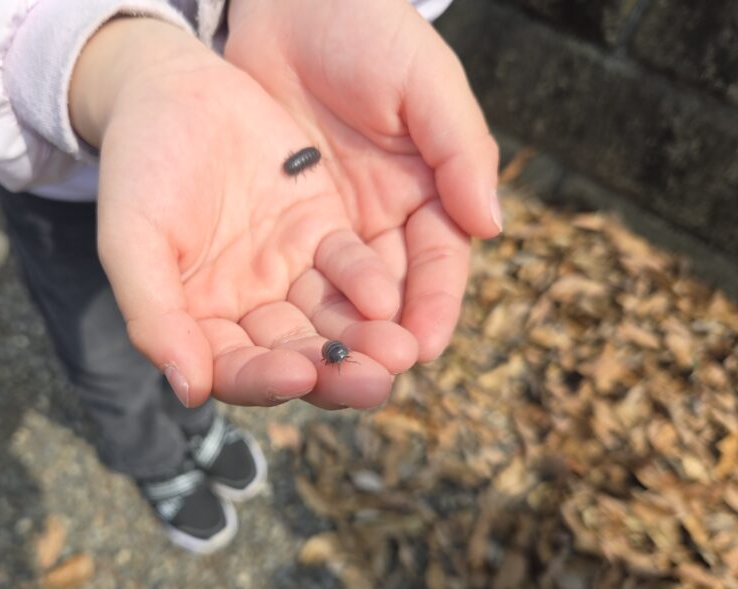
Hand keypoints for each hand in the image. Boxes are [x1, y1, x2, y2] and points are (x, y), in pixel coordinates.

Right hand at [71, 18, 419, 409]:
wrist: (172, 88)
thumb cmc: (138, 168)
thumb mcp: (132, 240)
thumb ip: (154, 315)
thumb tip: (191, 393)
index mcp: (198, 322)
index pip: (235, 369)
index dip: (265, 380)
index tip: (297, 376)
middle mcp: (247, 309)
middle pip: (294, 357)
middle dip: (334, 373)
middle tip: (374, 384)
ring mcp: (287, 273)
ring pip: (330, 321)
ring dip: (364, 340)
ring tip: (399, 351)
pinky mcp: (320, 233)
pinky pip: (350, 267)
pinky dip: (368, 283)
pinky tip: (388, 297)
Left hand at [225, 0, 501, 360]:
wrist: (283, 0)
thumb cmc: (364, 27)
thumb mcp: (423, 80)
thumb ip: (459, 148)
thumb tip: (491, 225)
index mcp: (426, 195)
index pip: (436, 267)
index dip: (432, 306)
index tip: (423, 345)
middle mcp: (377, 225)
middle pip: (384, 298)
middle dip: (379, 339)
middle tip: (370, 376)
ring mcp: (322, 230)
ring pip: (331, 301)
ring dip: (330, 338)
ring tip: (322, 373)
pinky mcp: (273, 228)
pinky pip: (279, 279)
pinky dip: (280, 311)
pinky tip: (275, 341)